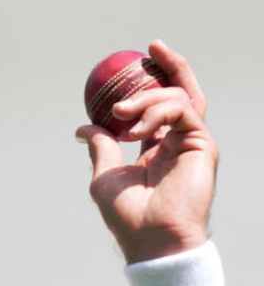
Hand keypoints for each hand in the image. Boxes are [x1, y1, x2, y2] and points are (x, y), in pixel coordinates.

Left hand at [75, 40, 216, 263]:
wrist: (150, 238)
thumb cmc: (128, 214)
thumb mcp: (105, 175)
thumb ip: (102, 146)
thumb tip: (83, 127)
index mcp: (156, 149)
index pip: (157, 108)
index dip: (151, 83)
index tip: (135, 63)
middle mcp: (177, 142)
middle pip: (181, 93)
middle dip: (169, 66)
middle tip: (152, 48)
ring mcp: (191, 142)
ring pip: (178, 98)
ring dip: (147, 98)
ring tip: (121, 111)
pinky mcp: (202, 144)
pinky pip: (183, 111)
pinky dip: (158, 112)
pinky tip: (137, 129)